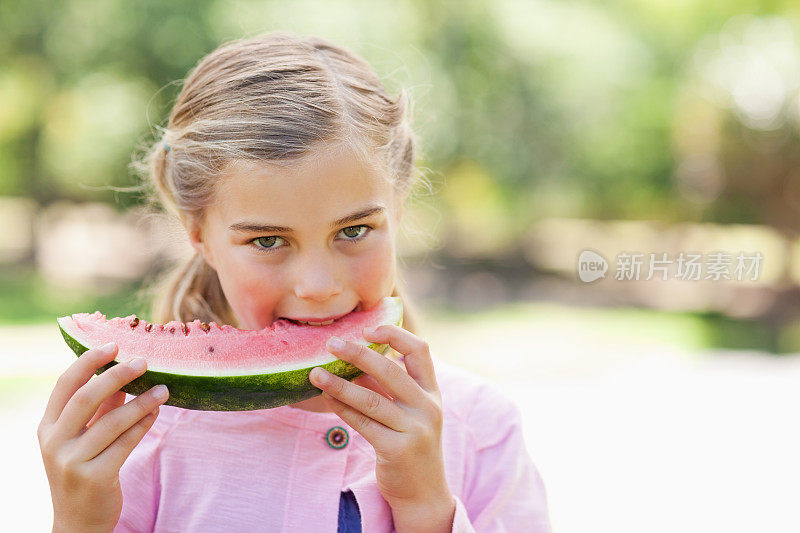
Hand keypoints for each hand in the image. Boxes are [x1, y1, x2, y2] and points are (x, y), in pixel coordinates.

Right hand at [37, 342, 168, 531]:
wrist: (77, 522)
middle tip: (144, 361)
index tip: (114, 344)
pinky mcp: (95, 478)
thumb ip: (100, 408)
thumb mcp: (83, 437)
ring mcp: (72, 462)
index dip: (89, 361)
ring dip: (141, 401)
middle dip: (117, 375)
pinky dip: (144, 424)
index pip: (65, 385)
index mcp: (47, 427)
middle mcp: (54, 442)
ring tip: (164, 389)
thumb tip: (123, 374)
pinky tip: (157, 412)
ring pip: (112, 421)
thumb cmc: (83, 470)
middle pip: (86, 398)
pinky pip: (125, 443)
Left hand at [309, 325, 453, 511]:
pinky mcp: (396, 450)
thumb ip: (387, 387)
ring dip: (339, 383)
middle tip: (331, 344)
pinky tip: (325, 397)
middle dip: (358, 353)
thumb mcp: (408, 411)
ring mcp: (414, 429)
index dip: (394, 334)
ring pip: (371, 398)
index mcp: (431, 392)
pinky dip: (341, 408)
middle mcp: (427, 407)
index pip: (420, 350)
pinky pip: (362, 423)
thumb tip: (353, 358)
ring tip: (314, 373)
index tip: (367, 330)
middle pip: (391, 370)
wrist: (424, 493)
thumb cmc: (410, 444)